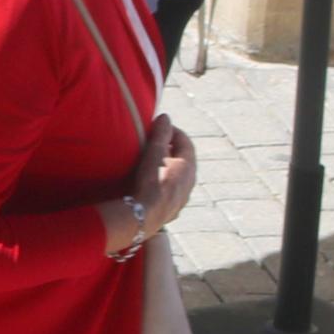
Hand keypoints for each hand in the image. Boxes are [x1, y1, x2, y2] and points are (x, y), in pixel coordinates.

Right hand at [133, 118, 196, 232]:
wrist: (143, 216)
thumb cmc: (149, 182)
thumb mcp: (154, 152)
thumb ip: (161, 134)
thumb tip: (165, 117)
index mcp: (188, 167)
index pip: (185, 142)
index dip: (173, 132)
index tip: (160, 127)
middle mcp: (190, 183)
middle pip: (184, 161)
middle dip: (171, 150)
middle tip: (155, 143)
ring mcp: (182, 199)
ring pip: (179, 179)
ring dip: (168, 169)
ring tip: (152, 165)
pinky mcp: (173, 211)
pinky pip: (172, 193)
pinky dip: (165, 184)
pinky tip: (152, 186)